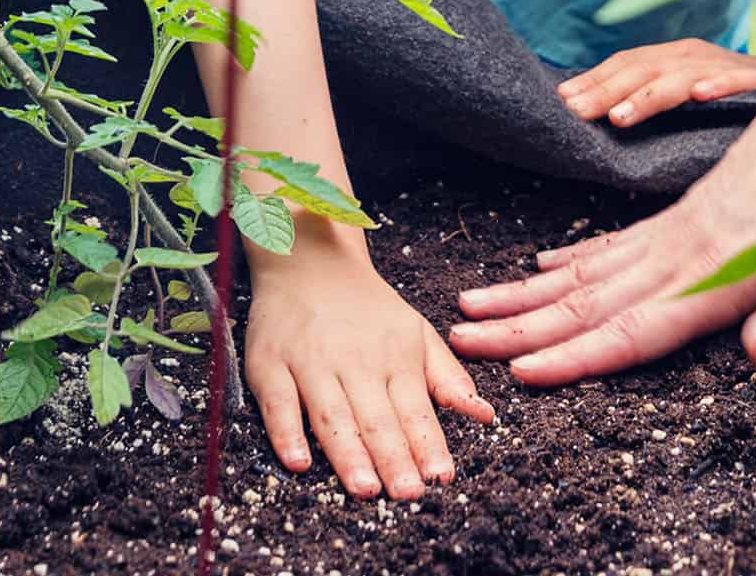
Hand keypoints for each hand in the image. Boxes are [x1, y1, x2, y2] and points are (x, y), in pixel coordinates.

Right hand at [245, 226, 493, 498]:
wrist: (310, 260)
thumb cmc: (368, 307)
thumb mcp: (417, 332)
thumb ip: (448, 377)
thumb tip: (485, 415)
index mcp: (395, 357)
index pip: (415, 409)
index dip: (428, 444)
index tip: (442, 478)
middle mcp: (355, 361)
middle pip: (376, 418)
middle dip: (394, 458)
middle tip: (409, 494)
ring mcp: (310, 363)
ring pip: (332, 414)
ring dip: (349, 454)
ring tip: (366, 489)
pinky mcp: (270, 365)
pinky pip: (278, 404)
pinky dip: (287, 433)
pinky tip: (298, 462)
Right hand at [452, 56, 755, 384]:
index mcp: (710, 279)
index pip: (632, 329)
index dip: (576, 357)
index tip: (519, 374)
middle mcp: (676, 258)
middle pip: (586, 303)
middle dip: (520, 329)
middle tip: (459, 341)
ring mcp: (670, 234)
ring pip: (583, 274)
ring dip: (524, 297)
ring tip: (471, 308)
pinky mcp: (677, 217)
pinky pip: (608, 245)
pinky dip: (567, 263)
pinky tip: (539, 272)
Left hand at [556, 39, 755, 127]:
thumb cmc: (731, 93)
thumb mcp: (685, 89)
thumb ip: (650, 95)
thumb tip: (600, 111)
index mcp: (673, 57)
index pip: (626, 64)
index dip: (594, 80)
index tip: (563, 100)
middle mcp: (694, 56)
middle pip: (644, 70)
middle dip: (607, 90)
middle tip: (577, 112)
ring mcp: (726, 66)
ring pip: (681, 78)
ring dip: (650, 96)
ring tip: (621, 117)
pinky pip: (737, 81)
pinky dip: (720, 85)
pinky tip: (701, 96)